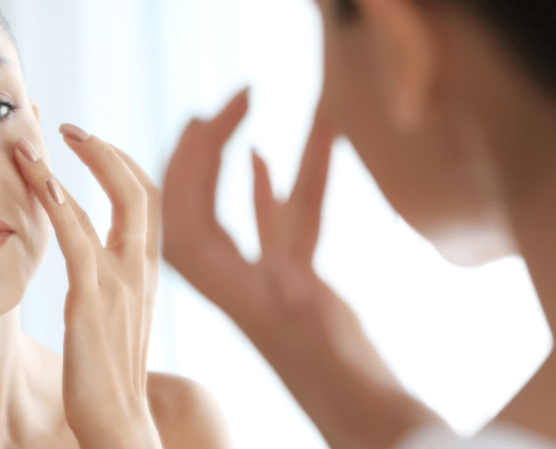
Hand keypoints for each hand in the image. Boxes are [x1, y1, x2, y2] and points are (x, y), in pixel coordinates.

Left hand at [13, 126, 162, 448]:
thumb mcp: (115, 321)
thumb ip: (108, 286)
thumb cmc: (107, 380)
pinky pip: (77, 236)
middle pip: (141, 189)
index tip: (89, 145)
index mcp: (147, 274)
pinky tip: (36, 179)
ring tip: (32, 145)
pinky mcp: (92, 298)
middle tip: (69, 129)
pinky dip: (58, 200)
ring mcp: (121, 282)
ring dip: (74, 165)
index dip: (121, 165)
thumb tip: (90, 264)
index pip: (147, 201)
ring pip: (111, 203)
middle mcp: (142, 271)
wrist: (119, 424)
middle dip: (106, 151)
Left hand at [162, 90, 442, 448]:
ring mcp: (266, 283)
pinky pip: (276, 227)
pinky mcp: (296, 289)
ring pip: (247, 208)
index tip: (204, 117)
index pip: (186, 213)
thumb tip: (281, 266)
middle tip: (230, 101)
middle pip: (203, 203)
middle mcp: (238, 282)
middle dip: (208, 148)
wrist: (369, 421)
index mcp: (229, 289)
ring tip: (249, 106)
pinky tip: (265, 159)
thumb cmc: (349, 389)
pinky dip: (270, 190)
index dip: (188, 162)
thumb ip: (299, 300)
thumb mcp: (319, 339)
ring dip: (245, 158)